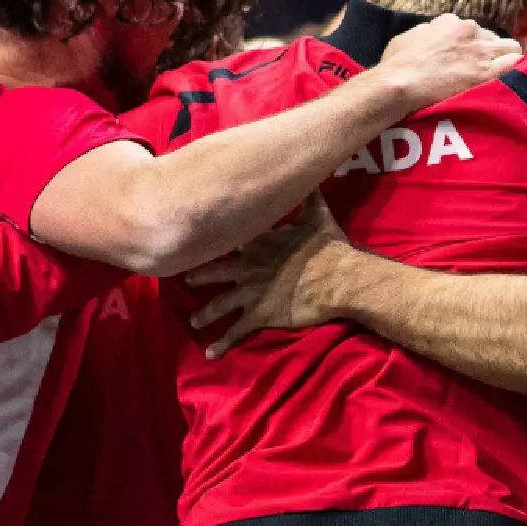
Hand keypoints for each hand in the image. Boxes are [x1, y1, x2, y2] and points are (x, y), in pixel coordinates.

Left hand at [184, 194, 355, 357]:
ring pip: (218, 304)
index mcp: (257, 243)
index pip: (227, 239)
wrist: (340, 278)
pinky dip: (222, 343)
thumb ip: (310, 195)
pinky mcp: (260, 315)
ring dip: (204, 314)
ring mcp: (251, 293)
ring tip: (194, 322)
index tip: (197, 240)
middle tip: (186, 280)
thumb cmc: (329, 247)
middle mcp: (248, 267)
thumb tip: (313, 172)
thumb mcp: (318, 214)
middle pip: (214, 271)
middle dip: (198, 275)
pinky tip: (210, 353)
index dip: (213, 241)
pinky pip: (236, 331)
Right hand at [371, 15, 522, 111]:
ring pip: (510, 47)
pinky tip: (513, 77)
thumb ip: (425, 34)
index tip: (463, 56)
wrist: (400, 83)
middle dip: (488, 50)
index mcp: (450, 22)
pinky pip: (514, 63)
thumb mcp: (407, 38)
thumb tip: (431, 36)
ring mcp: (481, 51)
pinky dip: (515, 69)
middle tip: (479, 68)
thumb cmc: (397, 63)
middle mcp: (470, 31)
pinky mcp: (487, 72)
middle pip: (492, 37)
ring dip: (505, 58)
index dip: (467, 43)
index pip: (468, 29)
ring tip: (500, 72)